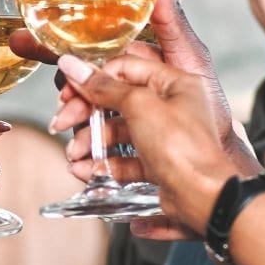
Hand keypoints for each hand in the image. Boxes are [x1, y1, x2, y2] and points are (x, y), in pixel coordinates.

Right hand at [57, 48, 257, 233]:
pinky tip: (87, 172)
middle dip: (86, 115)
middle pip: (119, 103)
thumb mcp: (140, 106)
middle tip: (60, 124)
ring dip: (92, 144)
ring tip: (73, 156)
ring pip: (120, 135)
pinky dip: (106, 166)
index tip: (68, 91)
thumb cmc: (183, 147)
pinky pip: (127, 161)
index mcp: (176, 84)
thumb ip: (104, 87)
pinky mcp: (161, 166)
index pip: (127, 69)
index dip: (95, 78)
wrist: (204, 197)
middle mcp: (173, 109)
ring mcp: (167, 139)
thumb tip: (73, 66)